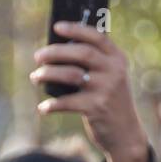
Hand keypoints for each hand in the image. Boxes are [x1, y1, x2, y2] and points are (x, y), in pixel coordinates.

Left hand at [31, 20, 149, 161]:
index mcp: (117, 59)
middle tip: (38, 56)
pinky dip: (52, 105)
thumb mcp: (110, 79)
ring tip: (35, 77)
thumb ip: (93, 64)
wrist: (125, 134)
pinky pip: (67, 102)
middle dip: (56, 52)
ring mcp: (106, 89)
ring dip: (48, 75)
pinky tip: (43, 108)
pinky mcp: (96, 108)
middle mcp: (114, 71)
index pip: (97, 37)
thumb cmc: (110, 102)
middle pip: (81, 53)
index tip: (57, 27)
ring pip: (71, 75)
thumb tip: (57, 52)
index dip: (76, 30)